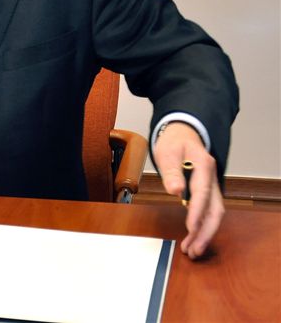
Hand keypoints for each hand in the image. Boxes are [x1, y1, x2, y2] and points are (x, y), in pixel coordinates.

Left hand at [153, 122, 223, 258]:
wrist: (182, 132)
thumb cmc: (173, 141)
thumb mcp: (167, 152)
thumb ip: (171, 172)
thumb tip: (176, 191)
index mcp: (203, 165)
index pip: (203, 193)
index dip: (197, 212)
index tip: (190, 228)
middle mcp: (212, 178)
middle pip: (215, 209)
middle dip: (206, 232)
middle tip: (193, 249)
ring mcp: (211, 186)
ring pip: (214, 214)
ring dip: (205, 233)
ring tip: (192, 250)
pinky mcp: (207, 191)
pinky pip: (208, 211)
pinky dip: (202, 226)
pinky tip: (193, 237)